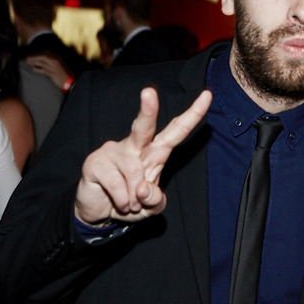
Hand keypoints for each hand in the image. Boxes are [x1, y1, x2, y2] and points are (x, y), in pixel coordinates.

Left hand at [26, 53, 71, 90]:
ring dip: (34, 62)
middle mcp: (55, 62)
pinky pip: (43, 70)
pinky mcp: (52, 73)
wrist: (68, 82)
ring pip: (42, 63)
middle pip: (42, 57)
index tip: (32, 55)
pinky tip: (34, 69)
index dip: (38, 54)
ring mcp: (53, 67)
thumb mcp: (58, 67)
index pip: (46, 54)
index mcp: (56, 59)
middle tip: (28, 58)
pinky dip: (38, 69)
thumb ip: (51, 64)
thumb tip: (42, 63)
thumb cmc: (63, 75)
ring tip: (28, 62)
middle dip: (34, 57)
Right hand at [74, 88, 210, 224]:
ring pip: (134, 171)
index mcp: (155, 152)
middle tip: (149, 92)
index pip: (176, 131)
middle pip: (144, 127)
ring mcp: (114, 151)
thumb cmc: (130, 203)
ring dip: (135, 198)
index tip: (207, 96)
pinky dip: (122, 200)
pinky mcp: (96, 161)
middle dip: (147, 110)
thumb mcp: (151, 207)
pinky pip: (117, 184)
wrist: (99, 211)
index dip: (192, 115)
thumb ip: (156, 200)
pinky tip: (118, 202)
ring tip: (130, 204)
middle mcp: (135, 146)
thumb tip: (144, 189)